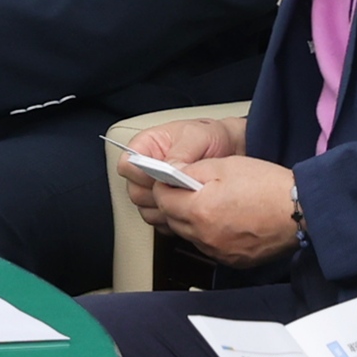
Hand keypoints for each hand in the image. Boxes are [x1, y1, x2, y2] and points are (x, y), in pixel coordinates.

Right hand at [118, 118, 246, 214]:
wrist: (229, 148)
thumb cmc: (209, 137)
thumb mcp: (197, 137)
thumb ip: (181, 153)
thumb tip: (169, 169)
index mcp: (145, 146)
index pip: (127, 165)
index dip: (141, 174)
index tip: (162, 177)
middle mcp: (144, 169)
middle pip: (134, 191)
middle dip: (157, 195)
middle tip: (181, 191)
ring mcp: (152, 188)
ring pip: (144, 208)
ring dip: (164, 209)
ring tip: (187, 200)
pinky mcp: (163, 203)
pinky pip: (158, 219)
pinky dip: (171, 219)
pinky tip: (187, 210)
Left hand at [145, 152, 301, 265]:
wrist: (302, 211)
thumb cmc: (269, 187)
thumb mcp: (224, 166)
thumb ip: (191, 172)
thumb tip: (170, 176)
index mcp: (200, 211)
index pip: (162, 200)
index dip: (164, 186)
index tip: (168, 181)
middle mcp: (206, 236)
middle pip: (173, 221)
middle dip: (175, 204)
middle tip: (188, 191)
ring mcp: (220, 252)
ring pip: (191, 236)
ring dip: (192, 221)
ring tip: (211, 205)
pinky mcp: (234, 261)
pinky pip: (210, 248)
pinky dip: (210, 235)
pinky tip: (224, 221)